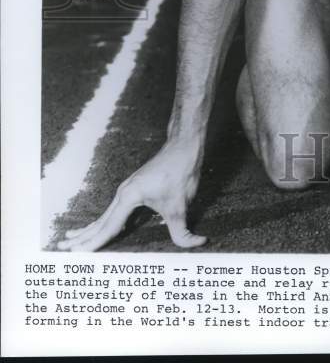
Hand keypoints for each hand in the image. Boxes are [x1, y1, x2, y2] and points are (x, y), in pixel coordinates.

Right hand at [57, 140, 206, 251]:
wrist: (183, 146)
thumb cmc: (180, 172)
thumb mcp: (181, 205)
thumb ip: (184, 230)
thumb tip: (196, 243)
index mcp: (129, 197)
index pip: (108, 227)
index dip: (92, 244)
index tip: (75, 256)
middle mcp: (123, 193)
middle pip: (99, 221)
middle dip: (81, 237)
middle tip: (61, 249)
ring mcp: (127, 190)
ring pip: (104, 215)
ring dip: (87, 229)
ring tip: (68, 239)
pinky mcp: (134, 189)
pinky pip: (113, 210)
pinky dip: (102, 221)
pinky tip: (98, 226)